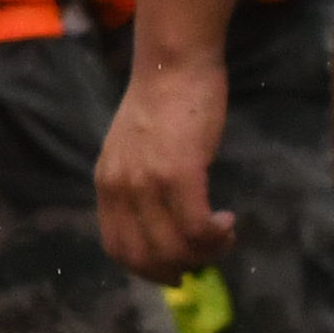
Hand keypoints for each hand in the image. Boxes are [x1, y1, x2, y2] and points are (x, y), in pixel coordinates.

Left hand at [93, 44, 236, 281]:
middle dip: (178, 269)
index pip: (117, 248)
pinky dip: (215, 236)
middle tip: (206, 257)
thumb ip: (140, 183)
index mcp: (106, 184)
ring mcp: (147, 182)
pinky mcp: (178, 172)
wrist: (174, 63)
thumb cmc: (163, 101)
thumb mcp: (134, 149)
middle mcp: (120, 188)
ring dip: (203, 254)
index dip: (148, 268)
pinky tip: (227, 223)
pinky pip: (196, 226)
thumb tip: (165, 223)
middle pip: (144, 257)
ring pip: (173, 247)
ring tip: (223, 238)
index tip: (175, 268)